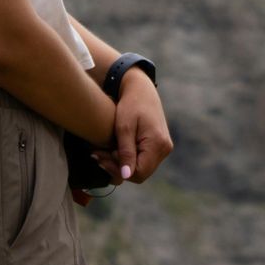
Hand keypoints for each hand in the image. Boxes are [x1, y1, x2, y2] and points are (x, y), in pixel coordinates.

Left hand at [94, 73, 172, 187]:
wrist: (141, 89)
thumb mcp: (124, 128)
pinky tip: (115, 149)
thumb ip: (126, 152)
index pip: (139, 173)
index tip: (102, 156)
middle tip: (99, 154)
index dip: (118, 170)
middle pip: (140, 173)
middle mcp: (165, 149)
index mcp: (158, 144)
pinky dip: (128, 159)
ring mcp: (163, 148)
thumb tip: (126, 175)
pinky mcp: (159, 146)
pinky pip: (143, 161)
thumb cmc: (131, 104)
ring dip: (122, 164)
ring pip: (141, 169)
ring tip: (105, 151)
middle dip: (118, 168)